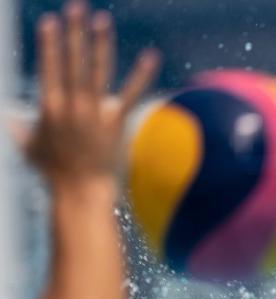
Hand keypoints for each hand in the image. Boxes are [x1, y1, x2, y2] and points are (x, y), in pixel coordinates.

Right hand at [25, 0, 159, 191]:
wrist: (80, 193)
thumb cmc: (54, 173)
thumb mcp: (29, 148)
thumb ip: (19, 128)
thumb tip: (7, 117)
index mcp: (50, 107)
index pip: (49, 68)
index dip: (49, 43)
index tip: (51, 21)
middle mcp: (71, 106)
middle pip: (73, 62)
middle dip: (74, 33)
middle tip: (77, 7)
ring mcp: (94, 113)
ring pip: (97, 71)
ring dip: (100, 44)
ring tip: (102, 20)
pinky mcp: (115, 123)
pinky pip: (130, 94)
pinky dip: (141, 75)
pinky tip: (150, 56)